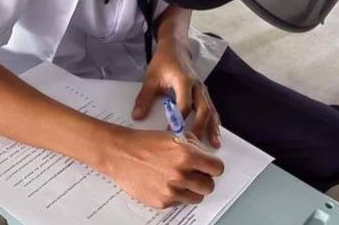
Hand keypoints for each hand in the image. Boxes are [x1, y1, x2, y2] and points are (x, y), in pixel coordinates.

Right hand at [106, 127, 223, 207]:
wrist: (120, 153)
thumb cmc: (145, 142)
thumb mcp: (172, 135)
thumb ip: (193, 145)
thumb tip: (205, 155)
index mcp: (186, 154)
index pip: (217, 168)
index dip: (213, 166)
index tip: (209, 166)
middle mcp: (181, 174)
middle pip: (209, 186)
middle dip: (204, 178)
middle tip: (195, 173)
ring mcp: (172, 191)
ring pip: (197, 197)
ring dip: (191, 189)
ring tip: (180, 178)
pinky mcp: (162, 202)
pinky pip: (179, 202)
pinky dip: (176, 195)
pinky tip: (165, 183)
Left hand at [133, 40, 220, 147]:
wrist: (175, 48)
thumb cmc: (163, 62)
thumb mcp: (151, 78)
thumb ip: (144, 98)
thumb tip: (137, 117)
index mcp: (183, 81)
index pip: (184, 105)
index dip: (178, 121)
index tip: (171, 135)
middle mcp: (197, 86)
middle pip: (203, 109)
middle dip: (200, 128)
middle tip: (195, 146)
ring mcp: (202, 89)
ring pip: (211, 109)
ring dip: (213, 127)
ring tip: (215, 144)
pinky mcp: (204, 92)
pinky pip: (212, 108)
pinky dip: (214, 121)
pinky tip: (216, 134)